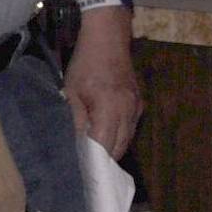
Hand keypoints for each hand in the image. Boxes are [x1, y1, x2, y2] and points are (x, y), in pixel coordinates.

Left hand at [65, 14, 141, 158]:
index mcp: (109, 109)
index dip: (95, 161)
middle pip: (119, 147)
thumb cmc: (85, 64)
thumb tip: (78, 145)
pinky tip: (108, 135)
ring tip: (97, 155)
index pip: (104, 146)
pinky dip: (121, 135)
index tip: (84, 172)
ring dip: (114, 148)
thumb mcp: (72, 92)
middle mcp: (127, 111)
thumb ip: (76, 120)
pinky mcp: (139, 102)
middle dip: (105, 160)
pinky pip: (131, 127)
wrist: (108, 39)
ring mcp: (136, 107)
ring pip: (128, 139)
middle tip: (89, 167)